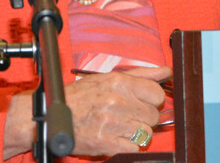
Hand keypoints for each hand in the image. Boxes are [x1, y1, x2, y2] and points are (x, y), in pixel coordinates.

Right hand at [3, 66, 169, 158]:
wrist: (52, 114)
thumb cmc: (81, 95)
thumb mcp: (110, 78)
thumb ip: (142, 75)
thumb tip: (167, 71)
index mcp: (120, 83)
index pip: (157, 94)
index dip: (152, 100)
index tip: (143, 102)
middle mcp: (118, 101)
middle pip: (153, 116)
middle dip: (144, 117)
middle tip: (129, 115)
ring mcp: (113, 123)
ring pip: (146, 133)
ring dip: (136, 132)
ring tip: (120, 126)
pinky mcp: (107, 143)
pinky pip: (134, 148)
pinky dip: (127, 146)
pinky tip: (116, 138)